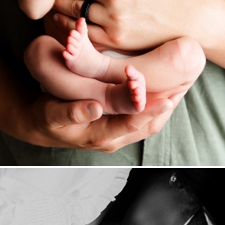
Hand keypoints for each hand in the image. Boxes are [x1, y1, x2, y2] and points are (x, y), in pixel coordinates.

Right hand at [24, 92, 178, 151]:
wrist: (42, 126)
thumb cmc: (46, 118)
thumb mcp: (51, 115)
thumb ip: (71, 112)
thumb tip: (94, 107)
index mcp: (99, 136)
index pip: (131, 125)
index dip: (149, 111)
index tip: (167, 98)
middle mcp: (113, 139)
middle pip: (148, 125)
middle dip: (166, 107)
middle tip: (183, 84)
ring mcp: (118, 135)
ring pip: (149, 123)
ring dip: (164, 106)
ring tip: (180, 85)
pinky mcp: (120, 128)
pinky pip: (144, 119)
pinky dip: (156, 106)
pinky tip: (163, 92)